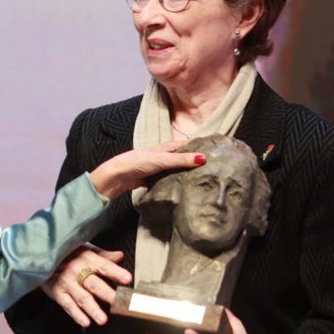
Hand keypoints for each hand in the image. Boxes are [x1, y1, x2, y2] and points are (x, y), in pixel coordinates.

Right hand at [43, 245, 131, 327]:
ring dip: (93, 310)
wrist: (40, 255)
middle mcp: (76, 271)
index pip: (104, 266)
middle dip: (108, 294)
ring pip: (82, 298)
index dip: (116, 272)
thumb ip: (103, 255)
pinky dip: (76, 315)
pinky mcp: (57, 292)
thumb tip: (120, 256)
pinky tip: (85, 322)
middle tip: (119, 303)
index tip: (127, 279)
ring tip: (103, 320)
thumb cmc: (66, 252)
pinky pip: (68, 305)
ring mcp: (66, 283)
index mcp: (86, 258)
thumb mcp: (84, 248)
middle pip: (94, 284)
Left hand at [88, 142, 204, 199]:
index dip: (199, 145)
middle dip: (195, 161)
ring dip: (187, 173)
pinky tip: (186, 188)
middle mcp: (163, 156)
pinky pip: (170, 179)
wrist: (118, 176)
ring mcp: (159, 168)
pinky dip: (177, 182)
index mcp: (166, 147)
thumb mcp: (162, 160)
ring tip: (204, 179)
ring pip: (177, 169)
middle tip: (213, 167)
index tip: (215, 149)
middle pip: (182, 157)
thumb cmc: (138, 162)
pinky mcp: (154, 179)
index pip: (186, 144)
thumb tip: (203, 158)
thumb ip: (181, 160)